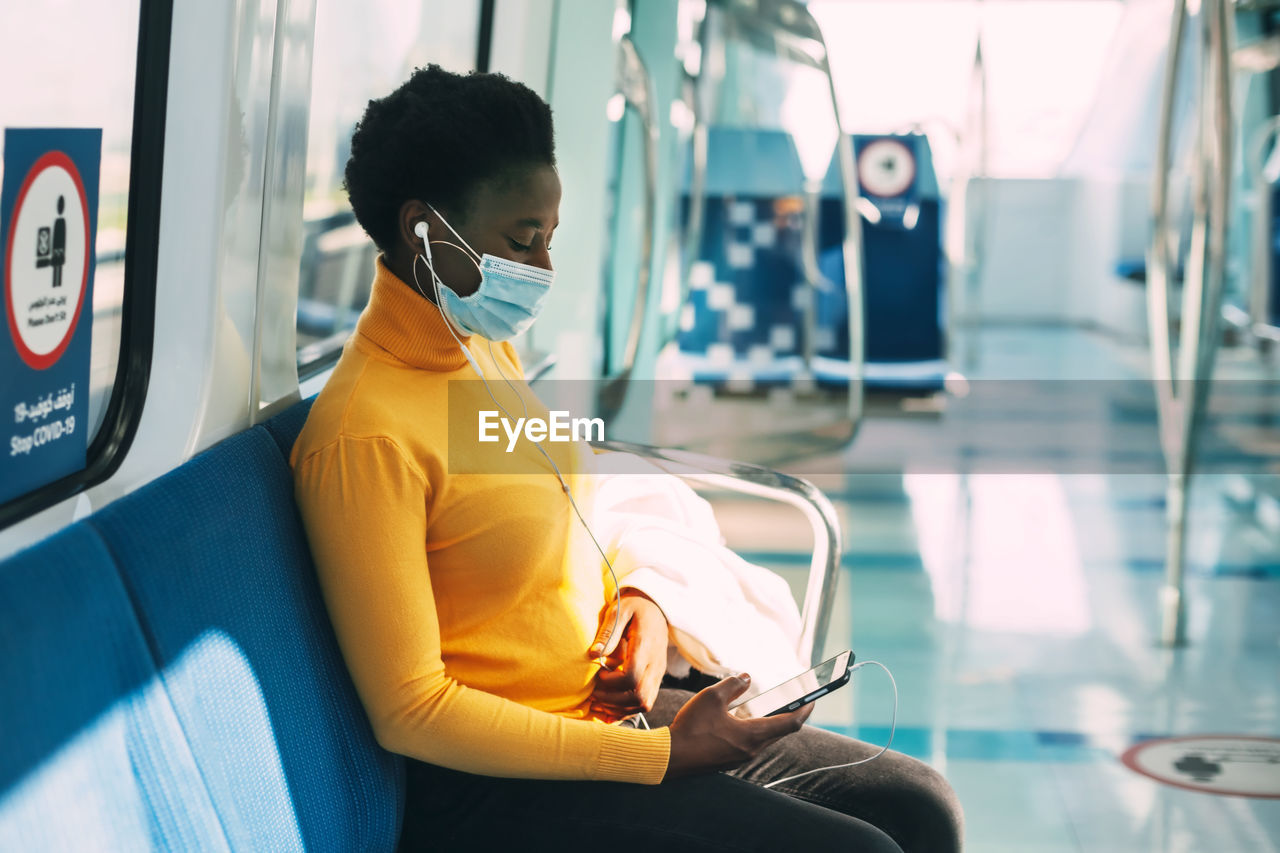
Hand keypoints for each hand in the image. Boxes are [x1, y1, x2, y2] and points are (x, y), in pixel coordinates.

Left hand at [587, 591, 667, 718]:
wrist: (656, 608)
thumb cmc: (634, 607)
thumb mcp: (619, 610)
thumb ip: (608, 632)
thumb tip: (593, 654)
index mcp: (646, 646)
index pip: (632, 676)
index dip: (611, 682)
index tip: (598, 673)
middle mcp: (655, 664)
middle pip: (639, 697)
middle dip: (612, 700)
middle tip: (593, 694)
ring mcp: (658, 673)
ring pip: (644, 704)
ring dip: (619, 708)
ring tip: (598, 702)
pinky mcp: (656, 678)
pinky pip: (645, 703)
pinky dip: (626, 710)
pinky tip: (609, 707)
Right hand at [663, 673, 811, 780]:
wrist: (670, 758)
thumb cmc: (691, 728)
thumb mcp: (711, 698)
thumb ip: (733, 685)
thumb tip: (747, 678)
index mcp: (753, 735)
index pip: (790, 723)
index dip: (804, 709)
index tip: (813, 698)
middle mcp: (752, 750)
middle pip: (780, 731)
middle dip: (790, 714)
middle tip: (795, 699)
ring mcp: (741, 757)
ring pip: (765, 738)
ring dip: (771, 722)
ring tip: (771, 705)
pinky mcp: (730, 760)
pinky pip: (751, 743)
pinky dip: (755, 729)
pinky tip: (744, 718)